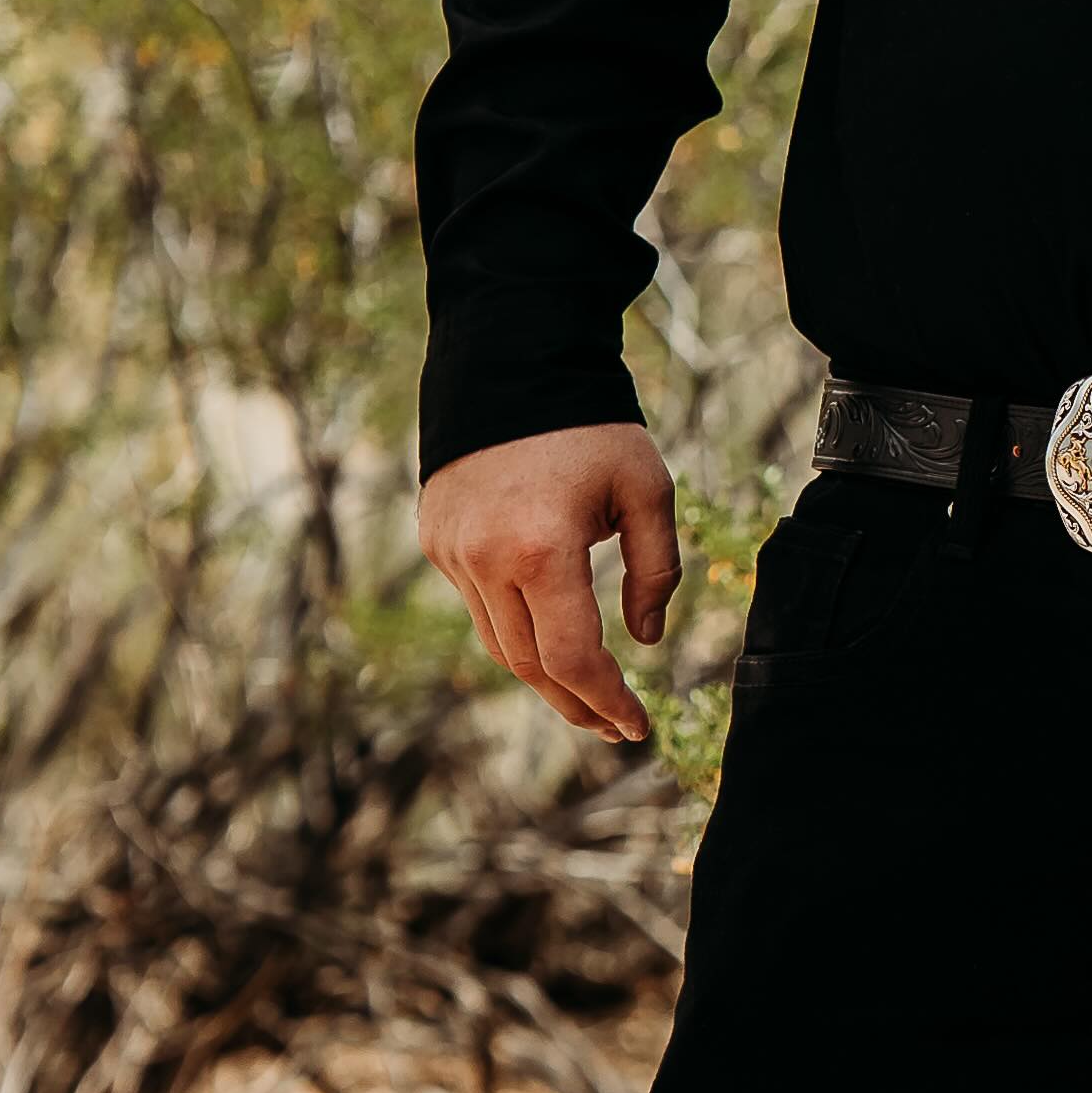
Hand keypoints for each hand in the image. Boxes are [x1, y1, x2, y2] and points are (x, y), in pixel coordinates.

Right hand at [417, 420, 678, 747]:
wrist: (508, 364)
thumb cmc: (590, 427)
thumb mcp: (648, 488)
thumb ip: (656, 569)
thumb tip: (645, 639)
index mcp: (541, 550)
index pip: (572, 659)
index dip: (607, 702)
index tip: (638, 726)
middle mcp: (484, 560)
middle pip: (529, 666)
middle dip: (576, 705)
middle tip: (613, 728)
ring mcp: (452, 553)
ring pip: (497, 642)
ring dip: (543, 676)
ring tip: (586, 695)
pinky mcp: (436, 540)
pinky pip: (477, 605)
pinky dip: (514, 630)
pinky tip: (547, 636)